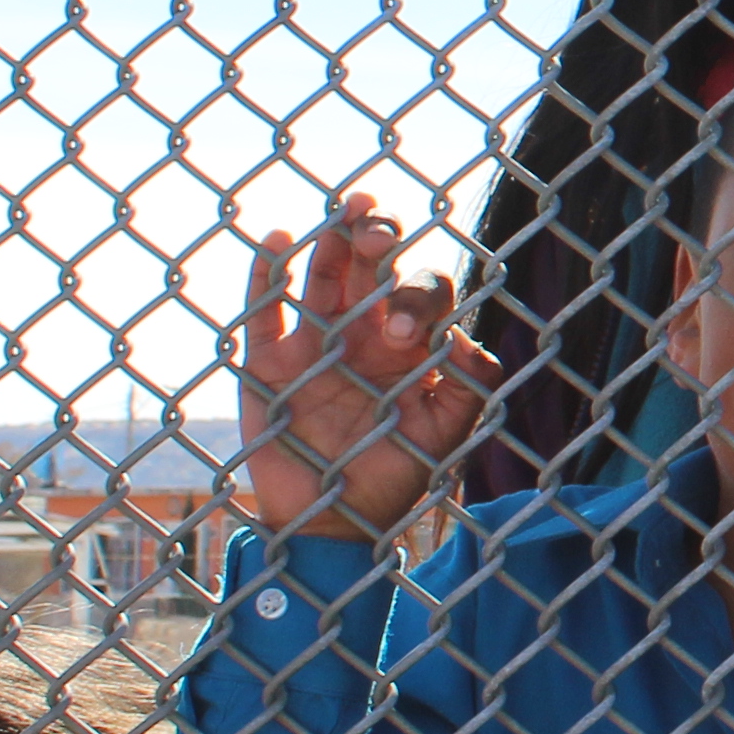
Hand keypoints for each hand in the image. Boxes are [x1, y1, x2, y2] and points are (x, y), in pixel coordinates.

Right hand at [238, 201, 492, 542]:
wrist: (335, 525)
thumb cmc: (395, 477)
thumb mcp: (445, 437)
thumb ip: (469, 388)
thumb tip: (465, 339)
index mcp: (409, 343)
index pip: (421, 290)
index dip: (417, 296)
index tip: (403, 335)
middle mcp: (363, 331)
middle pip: (372, 264)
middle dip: (378, 236)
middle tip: (378, 235)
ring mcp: (313, 342)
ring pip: (323, 275)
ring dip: (332, 240)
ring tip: (345, 208)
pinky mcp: (268, 363)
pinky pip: (264, 310)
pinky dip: (266, 275)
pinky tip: (276, 239)